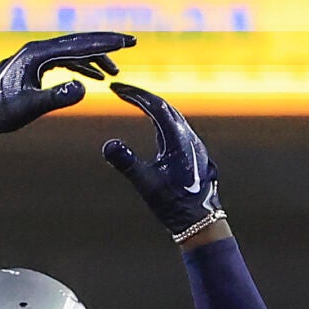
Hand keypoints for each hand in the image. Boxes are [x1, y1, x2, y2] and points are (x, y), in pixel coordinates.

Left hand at [0, 31, 133, 141]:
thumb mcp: (29, 107)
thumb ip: (56, 97)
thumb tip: (84, 89)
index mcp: (36, 54)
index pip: (77, 45)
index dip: (103, 44)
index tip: (126, 42)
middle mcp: (36, 50)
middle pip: (77, 42)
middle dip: (104, 44)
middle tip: (131, 42)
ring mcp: (34, 58)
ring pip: (71, 53)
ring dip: (93, 60)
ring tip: (114, 72)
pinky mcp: (33, 68)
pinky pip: (62, 62)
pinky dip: (79, 68)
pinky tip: (93, 78)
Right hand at [102, 81, 224, 241]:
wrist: (200, 220)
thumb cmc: (174, 204)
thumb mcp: (146, 184)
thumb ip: (127, 163)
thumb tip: (108, 145)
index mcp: (178, 139)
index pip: (155, 106)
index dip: (135, 95)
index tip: (116, 88)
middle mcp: (188, 136)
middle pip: (164, 106)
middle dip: (142, 96)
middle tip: (121, 90)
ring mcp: (192, 143)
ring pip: (171, 116)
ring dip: (152, 106)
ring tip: (134, 102)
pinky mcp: (193, 152)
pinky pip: (175, 127)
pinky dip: (160, 119)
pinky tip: (154, 126)